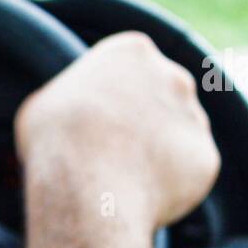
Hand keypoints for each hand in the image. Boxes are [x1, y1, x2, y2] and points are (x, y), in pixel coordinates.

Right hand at [14, 32, 219, 232]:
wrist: (87, 189)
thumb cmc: (55, 142)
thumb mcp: (41, 104)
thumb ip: (67, 97)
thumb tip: (66, 110)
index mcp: (132, 52)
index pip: (131, 67)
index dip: (114, 95)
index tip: (99, 117)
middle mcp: (173, 75)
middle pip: (163, 95)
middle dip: (145, 119)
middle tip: (115, 149)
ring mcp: (195, 117)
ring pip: (178, 135)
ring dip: (159, 152)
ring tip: (125, 178)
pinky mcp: (206, 158)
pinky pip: (187, 171)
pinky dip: (170, 184)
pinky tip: (141, 195)